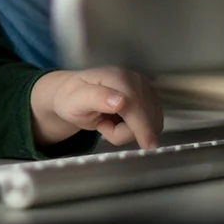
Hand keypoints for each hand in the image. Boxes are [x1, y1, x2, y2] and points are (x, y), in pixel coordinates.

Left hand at [29, 67, 163, 148]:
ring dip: (128, 131)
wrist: (73, 94)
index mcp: (116, 77)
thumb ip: (97, 99)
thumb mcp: (75, 101)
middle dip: (123, 131)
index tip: (147, 146)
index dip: (142, 126)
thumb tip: (121, 101)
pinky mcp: (150, 99)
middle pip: (144, 117)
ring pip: (150, 123)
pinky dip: (135, 129)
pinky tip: (119, 121)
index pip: (135, 105)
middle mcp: (135, 79)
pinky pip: (152, 124)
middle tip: (101, 125)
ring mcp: (144, 88)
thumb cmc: (71, 98)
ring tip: (107, 121)